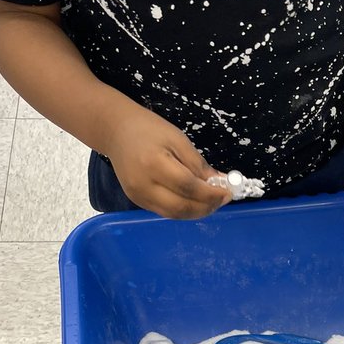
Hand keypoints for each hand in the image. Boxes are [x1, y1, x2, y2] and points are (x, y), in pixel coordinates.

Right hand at [103, 101, 231, 219]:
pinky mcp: (138, 201)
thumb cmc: (148, 129)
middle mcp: (144, 186)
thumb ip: (198, 163)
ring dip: (197, 212)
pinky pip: (166, 211)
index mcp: (154, 164)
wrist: (115, 131)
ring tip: (211, 201)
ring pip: (174, 214)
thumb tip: (220, 182)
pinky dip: (184, 209)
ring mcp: (139, 197)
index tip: (228, 191)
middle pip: (182, 208)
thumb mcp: (177, 139)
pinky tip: (195, 200)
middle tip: (223, 199)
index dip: (211, 194)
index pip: (189, 187)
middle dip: (207, 207)